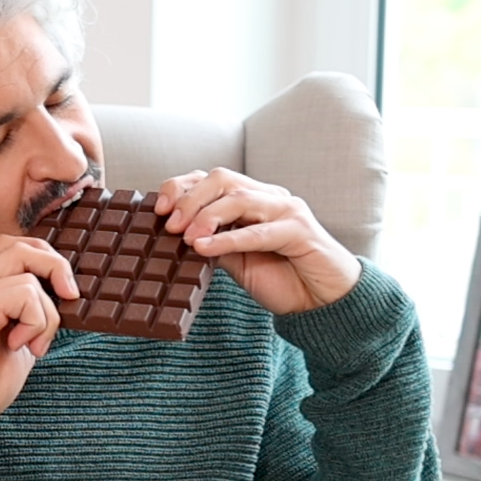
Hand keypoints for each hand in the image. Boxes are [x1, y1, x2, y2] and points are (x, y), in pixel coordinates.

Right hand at [0, 235, 76, 430]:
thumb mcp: (18, 349)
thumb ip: (32, 322)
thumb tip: (62, 304)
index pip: (15, 250)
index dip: (47, 263)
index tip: (66, 297)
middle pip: (20, 245)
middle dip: (56, 266)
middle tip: (69, 299)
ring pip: (27, 268)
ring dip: (47, 311)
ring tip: (35, 345)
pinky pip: (23, 293)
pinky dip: (35, 320)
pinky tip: (20, 346)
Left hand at [155, 169, 361, 314]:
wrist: (322, 301)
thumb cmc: (280, 278)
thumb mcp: (234, 260)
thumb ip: (211, 243)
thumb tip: (174, 237)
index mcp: (252, 199)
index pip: (211, 179)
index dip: (181, 187)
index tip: (158, 209)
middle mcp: (269, 197)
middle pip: (222, 179)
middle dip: (189, 199)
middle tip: (168, 225)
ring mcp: (287, 210)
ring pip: (239, 199)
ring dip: (206, 217)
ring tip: (185, 237)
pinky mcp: (300, 231)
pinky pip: (259, 231)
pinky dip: (228, 239)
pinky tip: (203, 248)